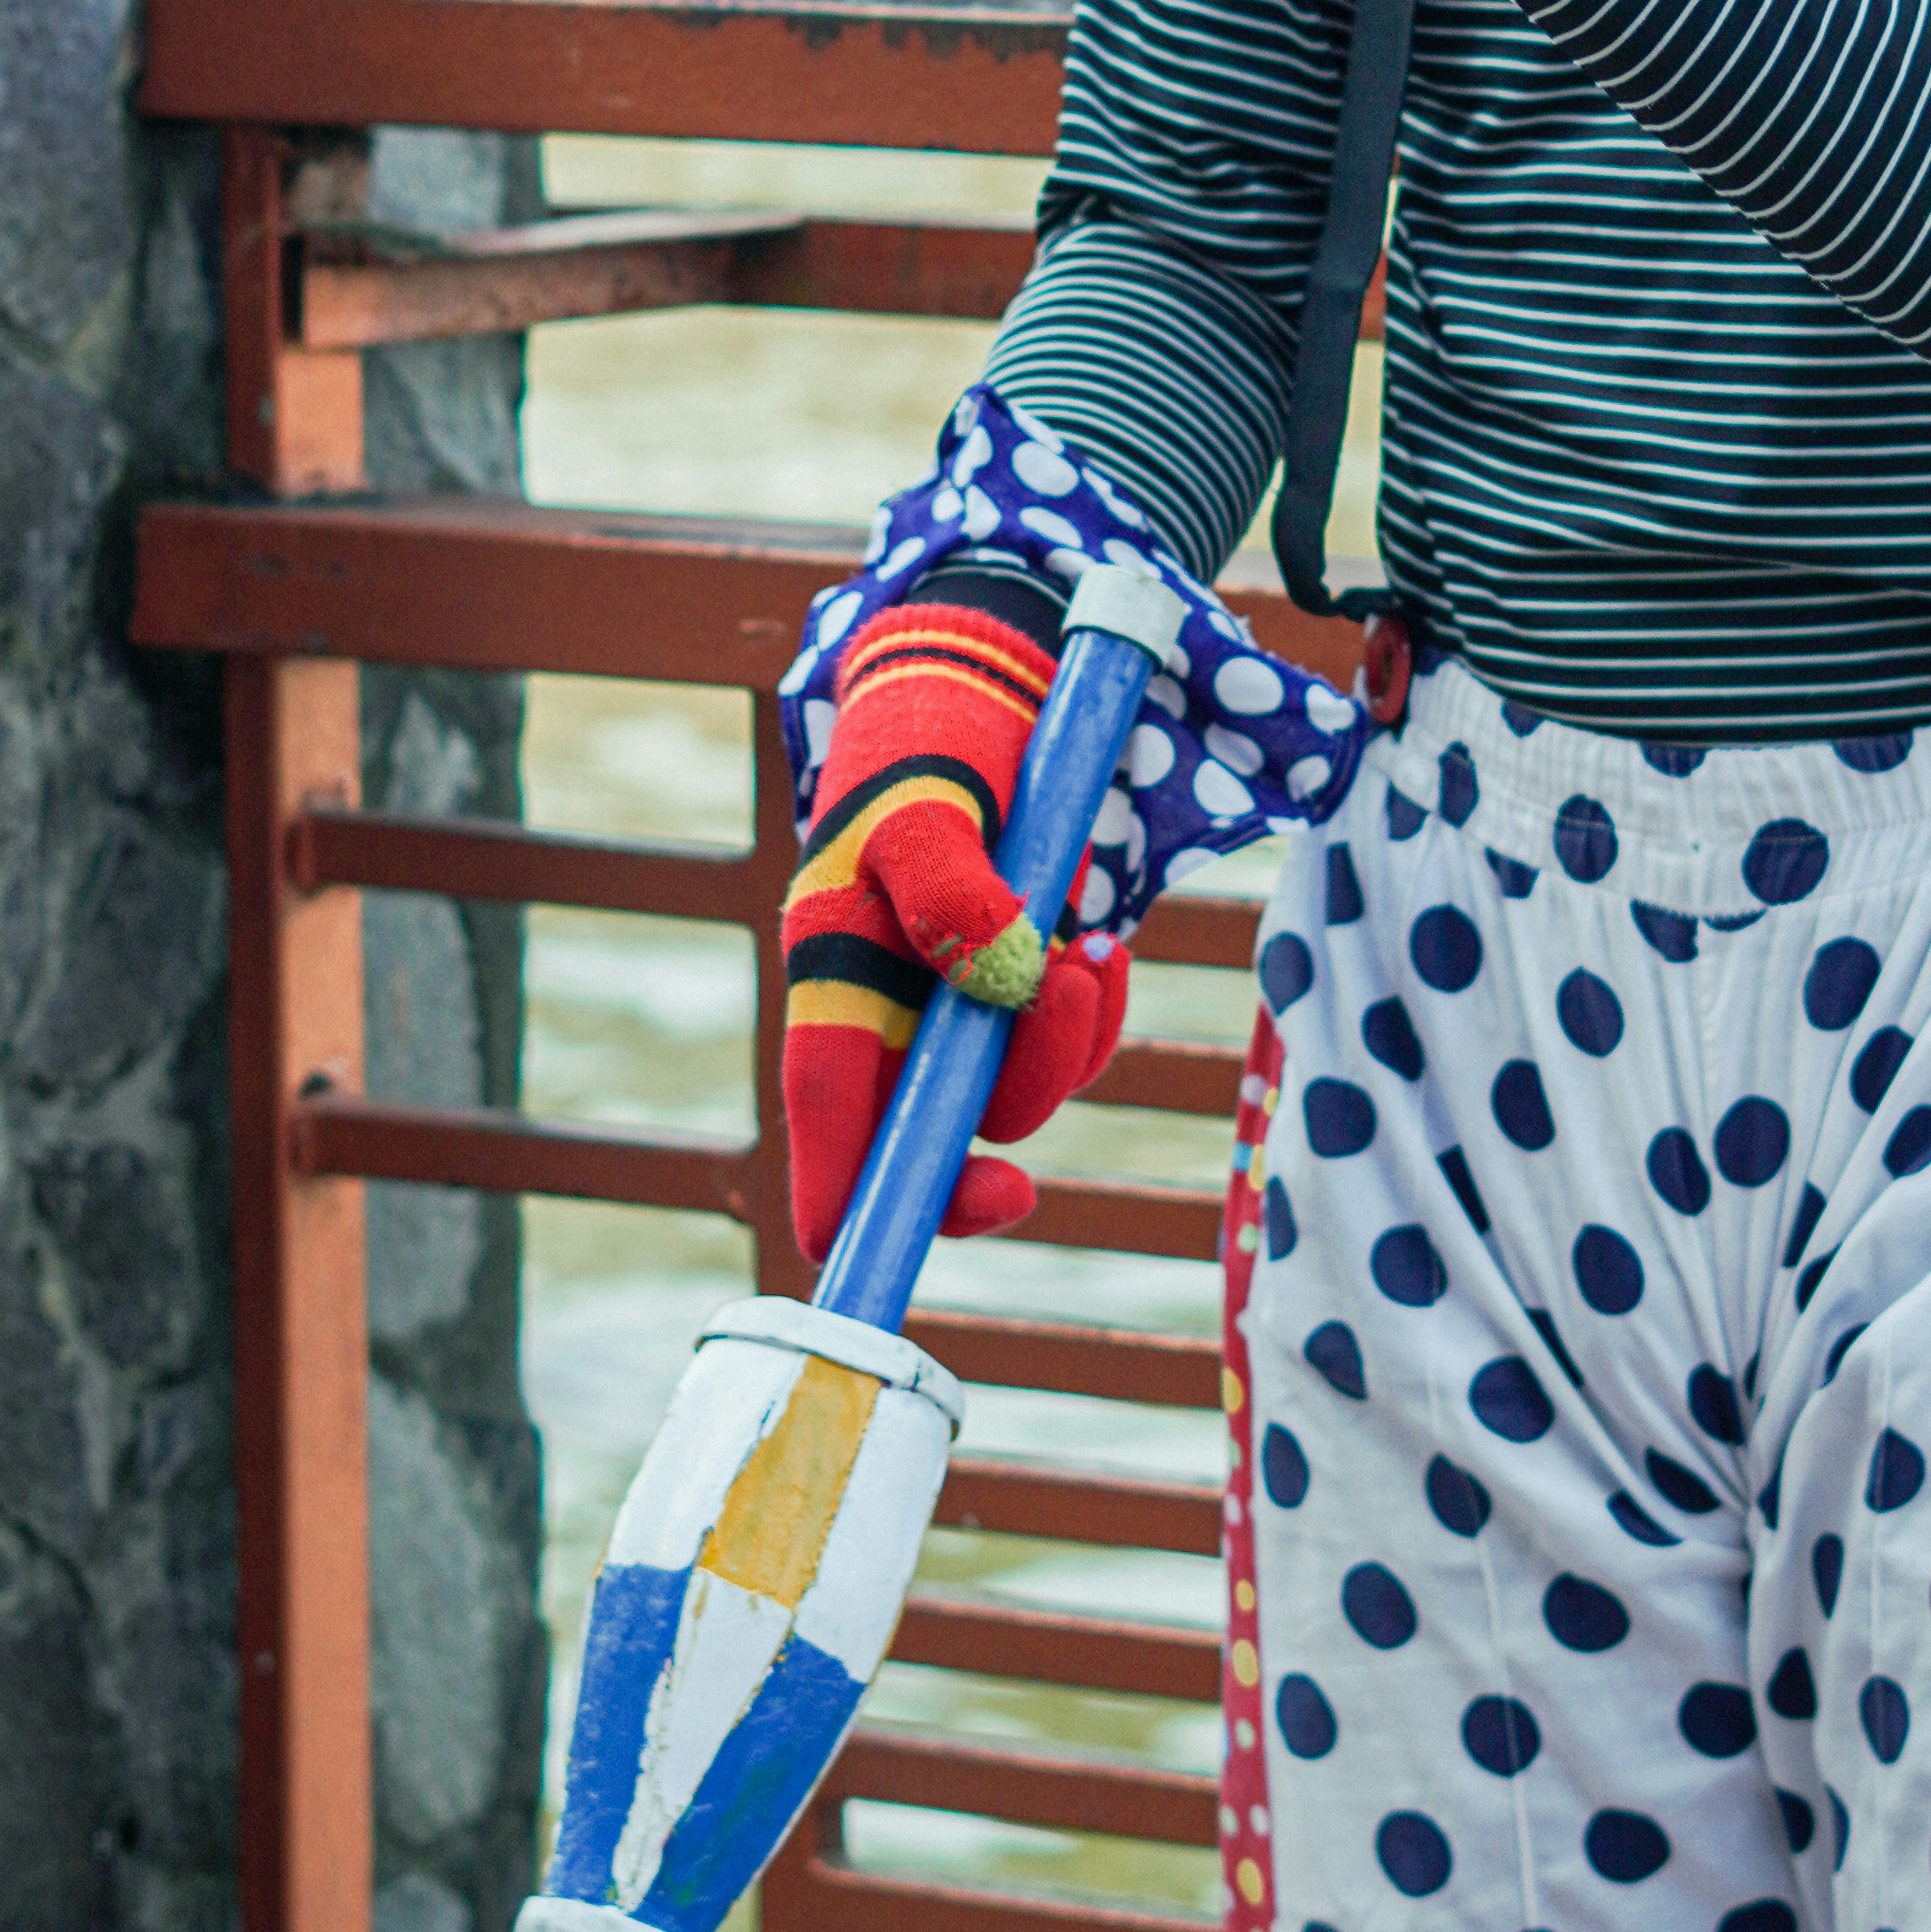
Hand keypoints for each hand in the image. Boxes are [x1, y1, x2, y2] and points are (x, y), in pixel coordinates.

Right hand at [781, 566, 1129, 1261]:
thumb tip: (1006, 982)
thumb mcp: (924, 805)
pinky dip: (1094, 1003)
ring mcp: (955, 1012)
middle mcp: (890, 1020)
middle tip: (1072, 989)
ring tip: (1089, 936)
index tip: (905, 1241)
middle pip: (943, 1131)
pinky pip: (1064, 1044)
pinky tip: (1101, 936)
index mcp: (836, 991)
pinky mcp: (1017, 990)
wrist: (982, 690)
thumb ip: (950, 890)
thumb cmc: (926, 747)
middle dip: (1020, 1087)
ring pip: (1017, 1093)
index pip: (829, 1127)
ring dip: (1069, 1034)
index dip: (855, 1204)